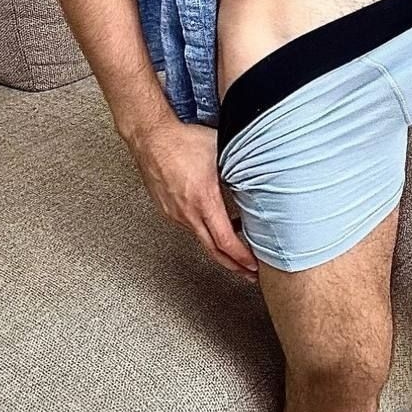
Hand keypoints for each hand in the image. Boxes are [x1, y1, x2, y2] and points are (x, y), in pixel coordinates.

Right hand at [126, 116, 258, 280]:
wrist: (151, 137)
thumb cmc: (183, 140)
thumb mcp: (220, 151)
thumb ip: (239, 167)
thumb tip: (260, 172)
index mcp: (204, 200)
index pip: (226, 241)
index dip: (242, 258)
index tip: (254, 266)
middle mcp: (188, 213)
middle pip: (213, 251)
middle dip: (234, 266)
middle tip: (250, 274)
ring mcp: (175, 214)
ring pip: (201, 239)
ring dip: (220, 248)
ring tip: (238, 248)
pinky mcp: (167, 210)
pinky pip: (190, 227)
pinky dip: (205, 232)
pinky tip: (215, 224)